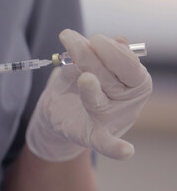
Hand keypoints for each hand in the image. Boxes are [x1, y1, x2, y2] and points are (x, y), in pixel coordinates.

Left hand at [26, 29, 151, 161]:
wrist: (57, 111)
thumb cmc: (74, 84)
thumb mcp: (80, 65)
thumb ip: (93, 54)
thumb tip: (119, 41)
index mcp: (132, 79)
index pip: (128, 63)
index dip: (111, 50)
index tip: (94, 38)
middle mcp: (128, 101)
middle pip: (113, 80)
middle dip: (92, 60)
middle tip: (72, 43)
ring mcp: (112, 120)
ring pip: (99, 102)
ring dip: (91, 91)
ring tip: (85, 79)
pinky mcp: (94, 136)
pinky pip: (107, 145)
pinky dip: (117, 149)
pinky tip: (126, 151)